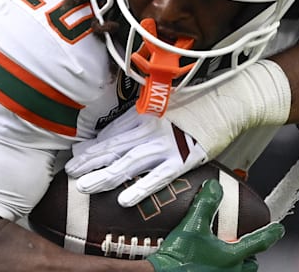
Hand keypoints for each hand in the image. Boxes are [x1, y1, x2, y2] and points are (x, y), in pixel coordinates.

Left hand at [71, 60, 289, 206]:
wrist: (229, 100)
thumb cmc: (197, 100)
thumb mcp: (164, 102)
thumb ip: (139, 116)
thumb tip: (113, 132)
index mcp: (146, 114)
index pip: (112, 132)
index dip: (92, 146)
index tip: (76, 156)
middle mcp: (151, 129)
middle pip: (114, 147)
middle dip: (89, 162)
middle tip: (69, 173)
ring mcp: (167, 145)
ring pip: (129, 163)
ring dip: (104, 175)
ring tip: (84, 186)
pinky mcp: (184, 160)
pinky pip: (158, 178)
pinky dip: (140, 188)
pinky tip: (124, 199)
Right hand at [147, 180, 283, 271]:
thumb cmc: (177, 261)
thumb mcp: (192, 226)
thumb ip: (206, 205)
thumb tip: (214, 188)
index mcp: (232, 256)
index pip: (259, 242)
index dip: (271, 234)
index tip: (278, 229)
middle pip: (250, 264)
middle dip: (250, 254)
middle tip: (246, 244)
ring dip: (235, 264)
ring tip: (225, 253)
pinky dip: (219, 269)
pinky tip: (207, 262)